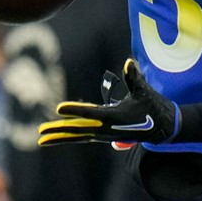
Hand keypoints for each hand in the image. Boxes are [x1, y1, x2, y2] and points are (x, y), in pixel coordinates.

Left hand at [38, 59, 178, 145]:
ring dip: (60, 136)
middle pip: (78, 129)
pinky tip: (58, 136)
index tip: (58, 108)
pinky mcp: (104, 135)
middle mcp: (106, 129)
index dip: (74, 110)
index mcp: (114, 117)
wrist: (161, 127)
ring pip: (78, 136)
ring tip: (41, 138)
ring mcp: (104, 134)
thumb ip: (134, 77)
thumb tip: (129, 62)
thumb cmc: (152, 106)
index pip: (90, 113)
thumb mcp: (144, 91)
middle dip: (59, 130)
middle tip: (40, 132)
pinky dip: (69, 136)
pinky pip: (83, 136)